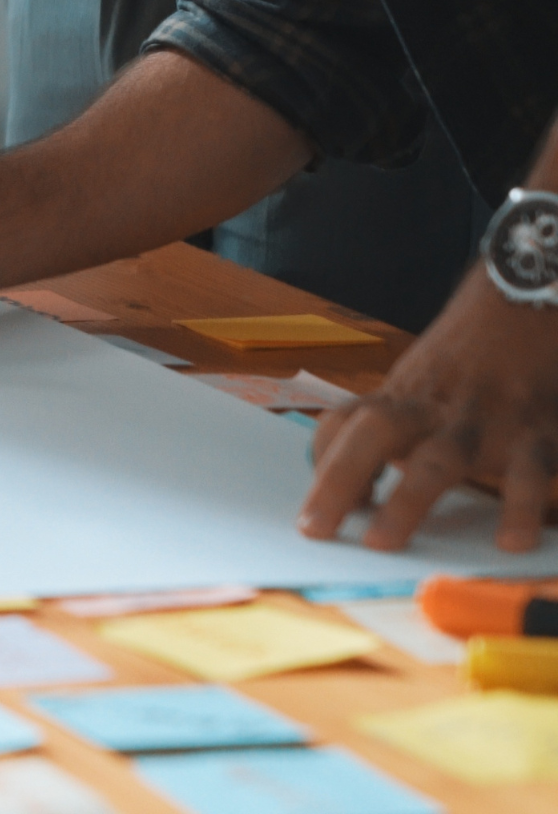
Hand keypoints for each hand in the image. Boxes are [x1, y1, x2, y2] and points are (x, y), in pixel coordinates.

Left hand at [300, 268, 557, 551]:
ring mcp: (484, 420)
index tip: (313, 515)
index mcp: (402, 397)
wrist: (530, 306)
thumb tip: (352, 497)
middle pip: (376, 433)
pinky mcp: (540, 433)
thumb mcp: (420, 385)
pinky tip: (511, 540)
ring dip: (407, 500)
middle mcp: (434, 408)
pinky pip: (531, 473)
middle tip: (317, 528)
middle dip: (341, 478)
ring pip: (440, 458)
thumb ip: (388, 433)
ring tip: (382, 543)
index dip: (323, 462)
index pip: (343, 421)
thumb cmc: (467, 363)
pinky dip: (523, 507)